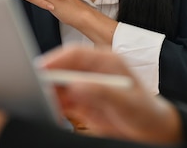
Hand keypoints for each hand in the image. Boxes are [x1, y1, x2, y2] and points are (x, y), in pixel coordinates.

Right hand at [39, 46, 182, 144]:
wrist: (152, 131)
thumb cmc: (146, 112)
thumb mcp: (126, 102)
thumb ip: (101, 92)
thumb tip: (76, 85)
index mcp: (107, 61)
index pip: (76, 54)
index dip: (57, 59)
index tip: (42, 69)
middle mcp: (94, 71)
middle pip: (64, 68)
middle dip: (48, 77)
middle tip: (34, 87)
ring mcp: (88, 86)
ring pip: (61, 86)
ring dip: (49, 94)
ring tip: (42, 103)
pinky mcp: (83, 102)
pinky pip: (63, 102)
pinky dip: (55, 106)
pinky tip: (51, 111)